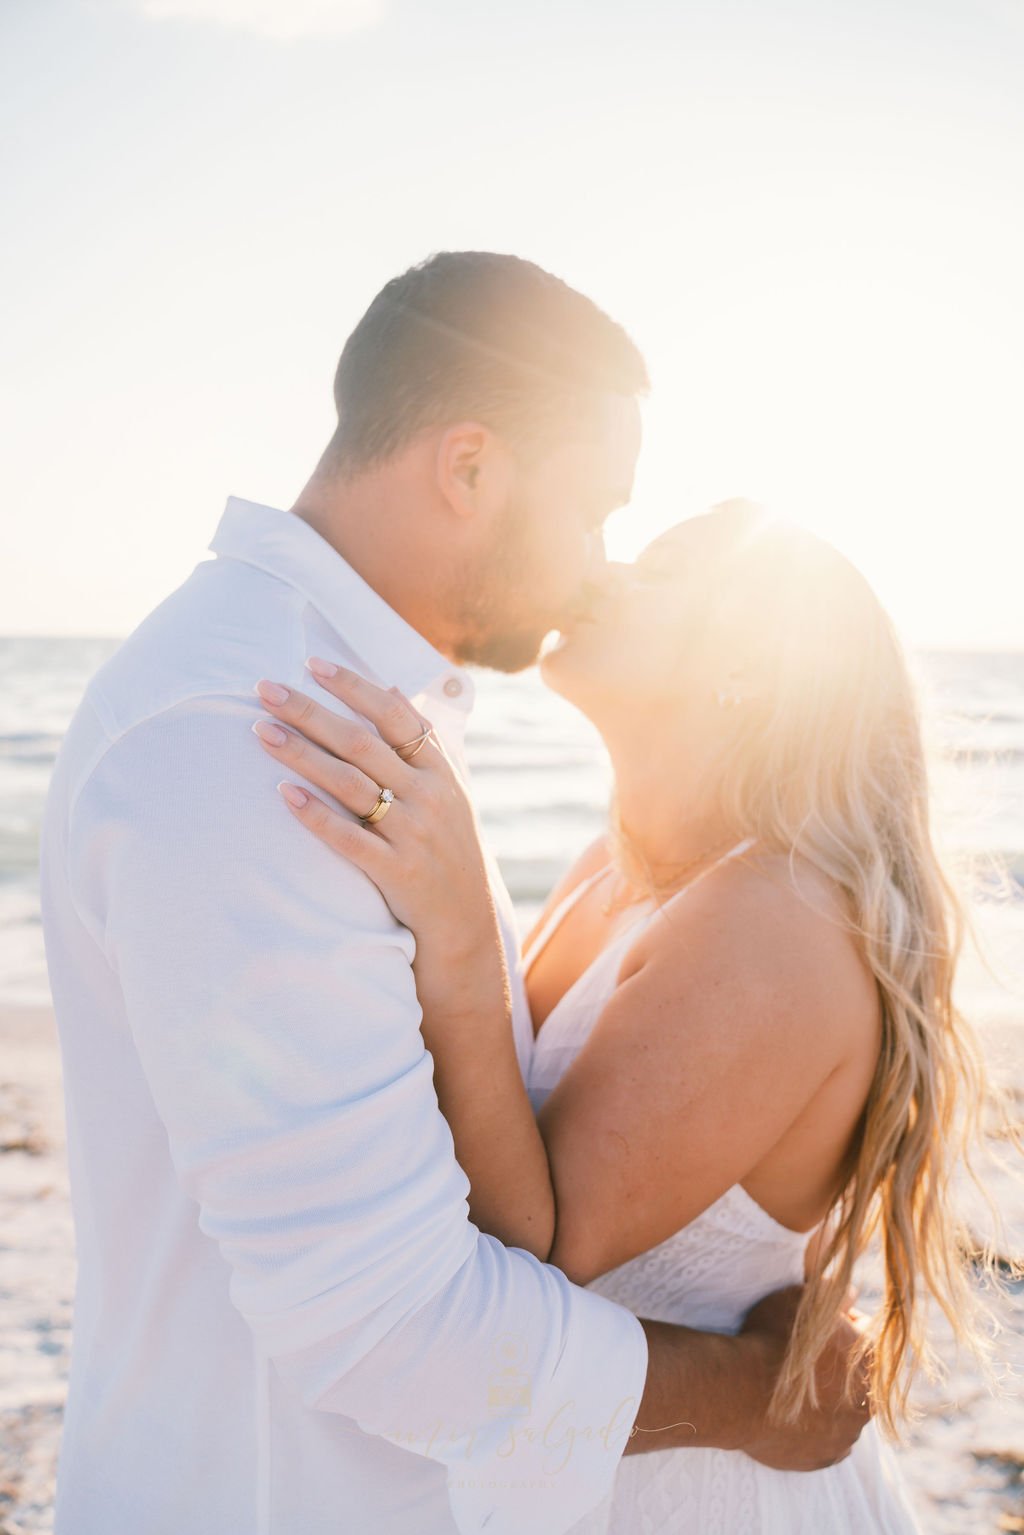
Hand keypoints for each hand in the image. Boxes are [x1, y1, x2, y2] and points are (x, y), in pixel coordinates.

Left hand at [251, 658, 492, 947]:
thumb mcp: (448, 791)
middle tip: (266, 689)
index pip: (394, 715)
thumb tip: (393, 688)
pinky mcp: (396, 872)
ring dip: (302, 754)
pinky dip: (317, 816)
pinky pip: (350, 839)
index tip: (312, 664)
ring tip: (261, 731)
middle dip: (310, 712)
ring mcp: (412, 834)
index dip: (353, 687)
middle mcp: (428, 796)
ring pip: (350, 784)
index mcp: (439, 771)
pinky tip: (284, 794)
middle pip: (361, 743)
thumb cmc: (446, 850)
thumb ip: (421, 743)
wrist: (464, 924)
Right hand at [737, 1284, 871, 1470]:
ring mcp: (847, 1434)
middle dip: (836, 1363)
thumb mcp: (803, 1301)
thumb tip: (854, 1294)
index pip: (865, 1332)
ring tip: (792, 1385)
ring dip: (826, 1398)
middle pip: (856, 1374)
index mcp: (869, 1360)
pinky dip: (815, 1428)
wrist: (738, 1391)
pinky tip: (794, 1414)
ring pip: (843, 1410)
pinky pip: (828, 1440)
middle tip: (801, 1354)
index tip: (815, 1322)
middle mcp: (867, 1401)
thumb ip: (837, 1296)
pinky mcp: (825, 1457)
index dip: (840, 1321)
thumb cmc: (770, 1339)